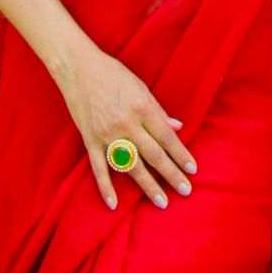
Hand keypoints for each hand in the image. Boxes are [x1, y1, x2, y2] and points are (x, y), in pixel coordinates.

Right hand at [59, 42, 196, 209]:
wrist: (79, 68)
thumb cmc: (113, 74)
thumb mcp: (141, 87)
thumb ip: (158, 110)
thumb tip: (177, 127)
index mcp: (142, 108)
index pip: (166, 137)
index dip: (181, 154)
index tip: (192, 169)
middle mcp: (126, 124)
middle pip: (153, 155)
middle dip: (171, 174)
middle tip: (185, 190)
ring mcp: (107, 134)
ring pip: (130, 166)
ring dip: (147, 185)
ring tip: (161, 201)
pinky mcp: (90, 140)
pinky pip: (99, 168)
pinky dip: (105, 187)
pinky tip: (114, 204)